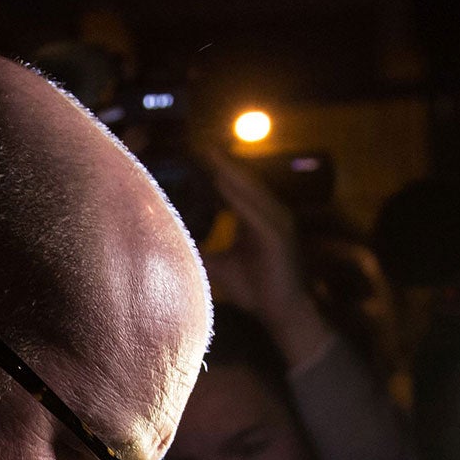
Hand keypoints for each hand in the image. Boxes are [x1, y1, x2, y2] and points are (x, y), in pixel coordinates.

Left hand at [200, 151, 333, 368]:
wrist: (284, 314)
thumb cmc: (257, 291)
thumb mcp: (222, 266)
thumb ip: (203, 252)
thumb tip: (175, 247)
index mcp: (259, 219)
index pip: (237, 189)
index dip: (218, 171)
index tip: (196, 154)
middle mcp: (271, 215)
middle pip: (244, 183)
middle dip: (222, 164)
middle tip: (200, 144)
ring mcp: (277, 223)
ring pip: (250, 191)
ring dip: (229, 172)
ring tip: (209, 154)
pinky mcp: (278, 236)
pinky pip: (254, 210)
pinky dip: (238, 196)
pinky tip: (221, 182)